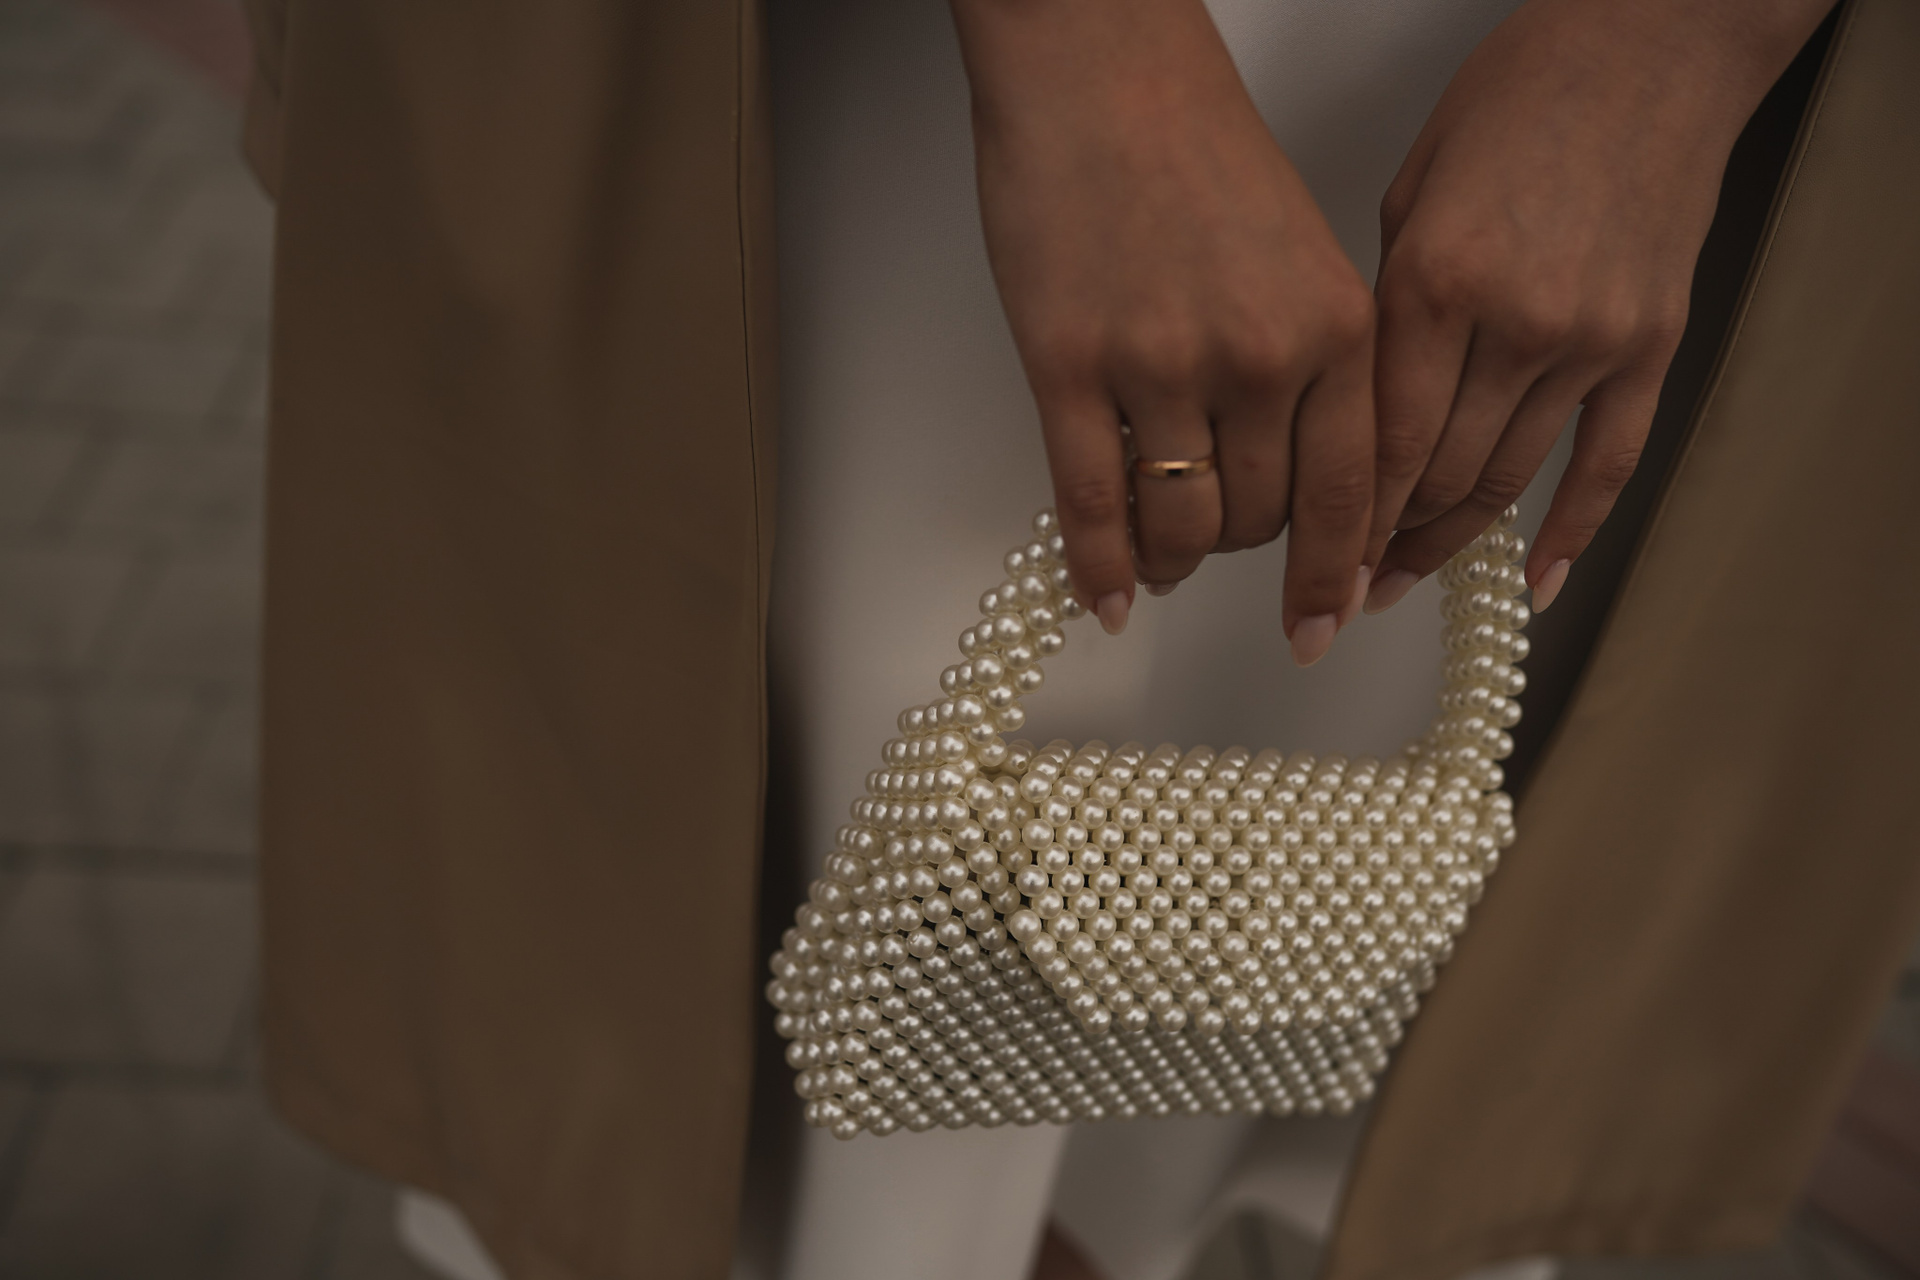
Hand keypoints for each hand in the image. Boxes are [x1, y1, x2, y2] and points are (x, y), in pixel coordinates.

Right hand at [951, 0, 1375, 664]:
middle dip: (1236, 550)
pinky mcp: (1071, 366)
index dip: (1333, 575)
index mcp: (1336, 326)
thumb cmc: (1196, 148)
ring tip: (1158, 561)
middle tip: (1214, 545)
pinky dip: (1099, 566)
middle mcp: (1262, 357)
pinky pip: (1091, 504)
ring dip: (1170, 561)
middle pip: (1258, 518)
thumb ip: (1312, 367)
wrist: (1100, 71)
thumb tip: (1291, 480)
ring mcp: (1163, 366)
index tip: (1322, 624)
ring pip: (1179, 524)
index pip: (1351, 493)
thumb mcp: (1300, 255)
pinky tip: (1103, 596)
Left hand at [1361, 0, 1831, 614]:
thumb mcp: (1411, 196)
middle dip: (1384, 541)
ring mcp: (1593, 341)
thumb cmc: (1517, 99)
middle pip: (1440, 475)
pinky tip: (1535, 585)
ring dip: (1451, 544)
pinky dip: (1570, 532)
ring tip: (1402, 584)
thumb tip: (1357, 410)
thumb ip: (1387, 311)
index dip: (1345, 519)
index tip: (1316, 560)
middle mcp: (1517, 323)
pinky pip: (1609, 464)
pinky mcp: (1652, 345)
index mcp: (1437, 283)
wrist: (1650, 45)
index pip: (1383, 443)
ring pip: (1510, 480)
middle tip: (1344, 585)